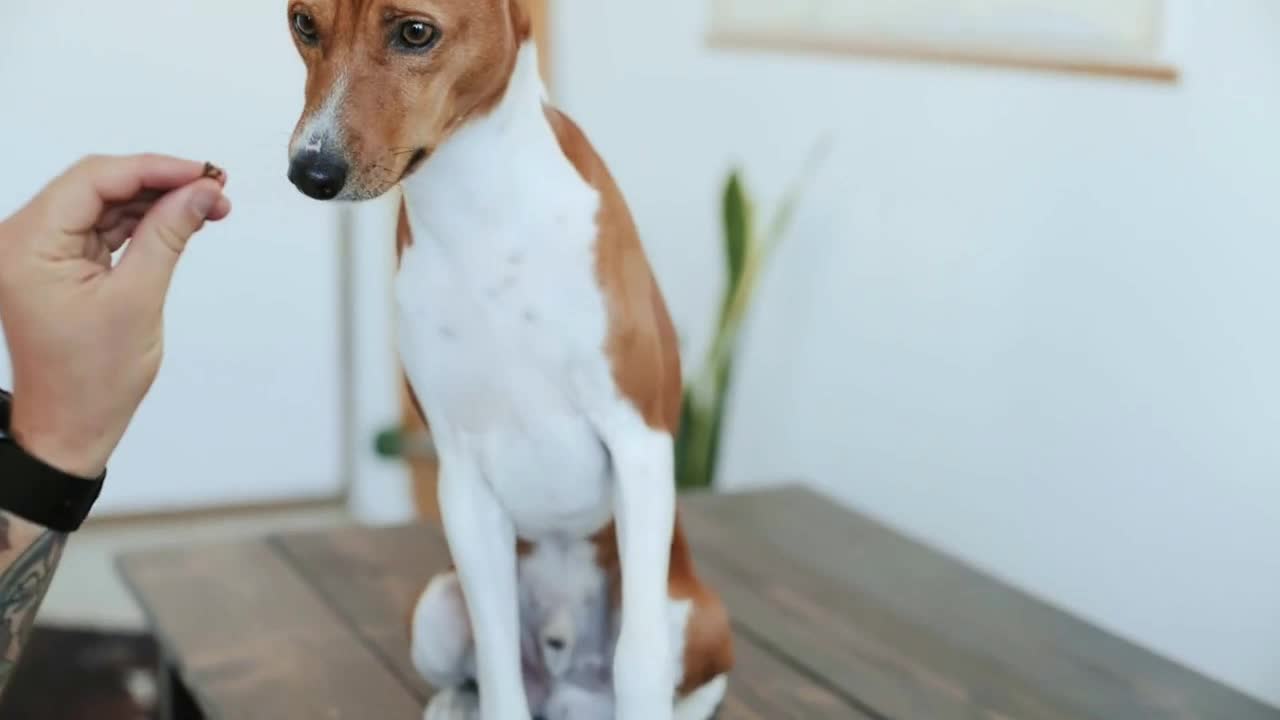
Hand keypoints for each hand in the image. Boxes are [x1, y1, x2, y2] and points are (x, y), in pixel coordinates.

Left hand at [0, 154, 231, 477]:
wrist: (71, 425)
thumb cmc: (91, 379)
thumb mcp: (138, 298)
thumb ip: (169, 235)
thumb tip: (202, 193)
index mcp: (26, 245)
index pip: (93, 180)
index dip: (154, 169)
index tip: (203, 173)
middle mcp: (22, 240)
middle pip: (98, 185)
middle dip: (160, 182)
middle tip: (214, 187)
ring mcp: (38, 251)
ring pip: (104, 203)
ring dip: (156, 202)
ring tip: (208, 205)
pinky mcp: (57, 263)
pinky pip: (102, 227)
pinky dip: (141, 223)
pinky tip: (179, 221)